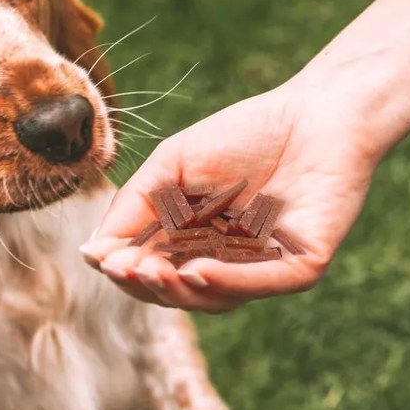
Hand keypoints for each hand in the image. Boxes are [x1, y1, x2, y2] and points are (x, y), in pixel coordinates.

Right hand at [81, 0, 409, 311]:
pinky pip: (260, 283)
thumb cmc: (246, 134)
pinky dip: (227, 281)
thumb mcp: (173, 167)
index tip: (104, 259)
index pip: (151, 269)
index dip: (127, 269)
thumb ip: (135, 207)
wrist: (319, 111)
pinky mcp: (300, 267)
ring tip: (154, 273)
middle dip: (149, 284)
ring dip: (181, 289)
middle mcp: (226, 262)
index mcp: (193, 241)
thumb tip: (91, 255)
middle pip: (177, 291)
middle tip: (128, 269)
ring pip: (215, 298)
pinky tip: (197, 272)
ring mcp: (263, 269)